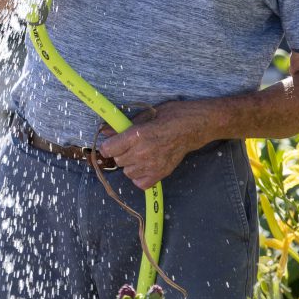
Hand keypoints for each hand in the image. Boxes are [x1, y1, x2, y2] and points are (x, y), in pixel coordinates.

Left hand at [97, 100, 216, 189]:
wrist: (193, 127)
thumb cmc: (171, 116)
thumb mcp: (146, 115)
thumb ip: (123, 126)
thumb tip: (105, 131)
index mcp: (137, 135)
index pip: (108, 149)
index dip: (107, 146)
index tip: (111, 144)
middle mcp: (142, 153)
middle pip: (118, 161)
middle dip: (120, 154)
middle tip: (130, 146)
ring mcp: (152, 165)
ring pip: (127, 173)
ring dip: (130, 165)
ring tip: (140, 155)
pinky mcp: (161, 174)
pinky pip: (140, 183)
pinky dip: (140, 177)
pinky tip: (145, 166)